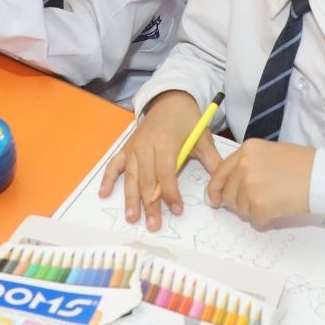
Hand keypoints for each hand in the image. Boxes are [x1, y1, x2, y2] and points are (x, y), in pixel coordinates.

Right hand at [97, 90, 220, 230]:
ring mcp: (134, 147)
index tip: (177, 210)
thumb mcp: (202, 137)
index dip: (171, 193)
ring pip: (131, 177)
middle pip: (148, 179)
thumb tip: (221, 184)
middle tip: (153, 225)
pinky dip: (108, 179)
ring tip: (132, 218)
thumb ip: (212, 161)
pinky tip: (104, 194)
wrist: (170, 99)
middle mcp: (147, 146)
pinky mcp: (127, 148)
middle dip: (150, 204)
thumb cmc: (187, 120)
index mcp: (166, 142)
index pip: (166, 172)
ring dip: (131, 199)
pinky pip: (115, 165)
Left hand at [207, 140, 315, 227]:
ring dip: (255, 210)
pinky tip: (280, 206)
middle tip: (262, 199)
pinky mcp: (258, 205)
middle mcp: (244, 165)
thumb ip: (249, 164)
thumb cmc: (302, 164)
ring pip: (240, 209)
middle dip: (240, 202)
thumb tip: (232, 185)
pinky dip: (266, 218)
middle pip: (228, 194)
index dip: (216, 189)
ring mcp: (249, 185)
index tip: (215, 200)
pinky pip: (254, 220)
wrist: (321, 175)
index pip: (220, 172)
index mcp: (246, 150)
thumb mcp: (270, 153)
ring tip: (276, 198)